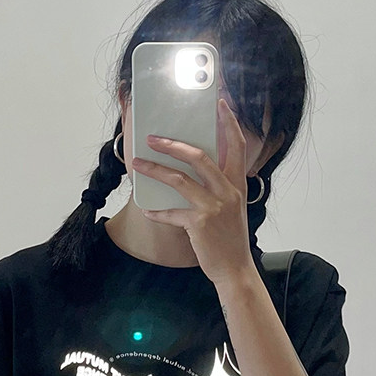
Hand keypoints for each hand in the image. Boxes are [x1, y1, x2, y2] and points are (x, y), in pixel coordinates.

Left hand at [131, 98, 257, 288]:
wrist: (235, 270)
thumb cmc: (229, 240)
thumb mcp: (231, 208)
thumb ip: (218, 188)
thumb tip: (191, 172)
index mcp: (237, 185)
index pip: (236, 146)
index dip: (229, 123)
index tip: (222, 105)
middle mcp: (227, 192)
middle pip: (198, 156)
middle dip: (172, 144)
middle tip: (153, 137)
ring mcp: (214, 207)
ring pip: (179, 180)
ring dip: (155, 170)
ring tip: (138, 164)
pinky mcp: (199, 224)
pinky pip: (171, 213)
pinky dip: (157, 211)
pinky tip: (147, 210)